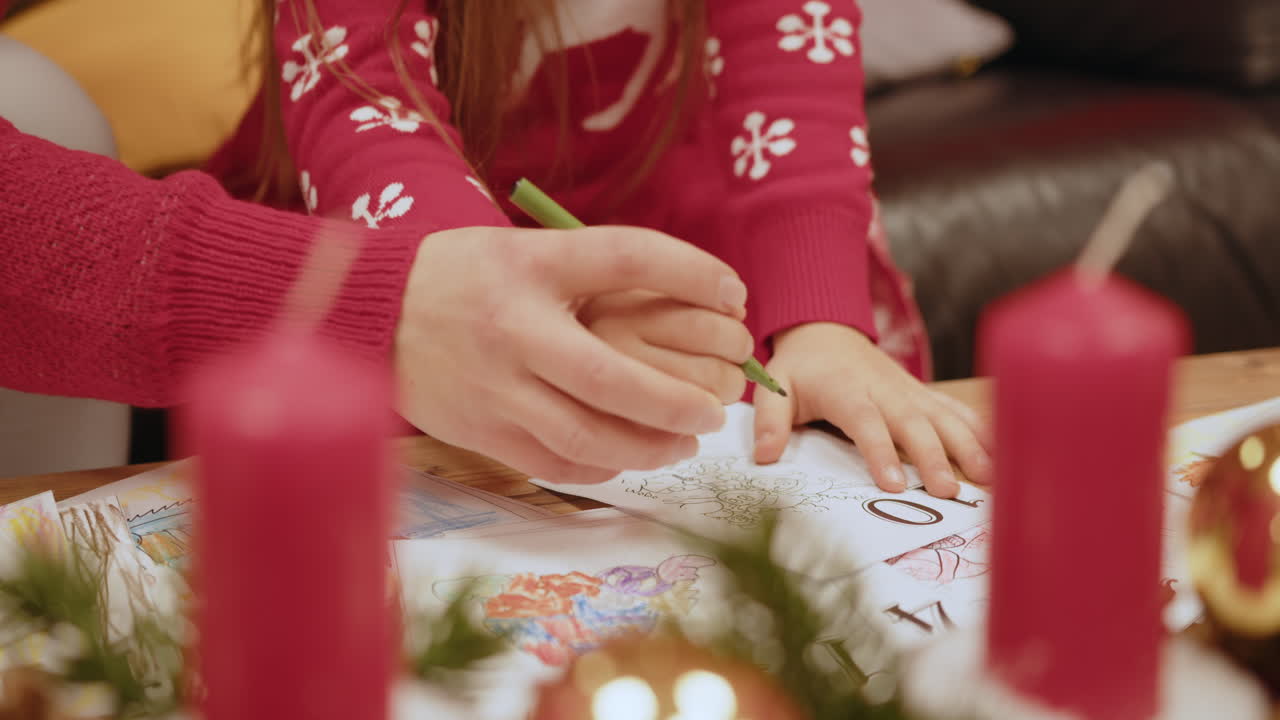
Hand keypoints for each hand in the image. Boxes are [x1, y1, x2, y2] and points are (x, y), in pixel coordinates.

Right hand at [394, 225, 748, 483]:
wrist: (370, 314)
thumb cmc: (461, 276)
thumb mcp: (522, 250)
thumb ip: (587, 271)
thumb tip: (678, 299)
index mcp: (530, 266)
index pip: (627, 257)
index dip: (691, 272)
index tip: (735, 292)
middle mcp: (513, 329)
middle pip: (613, 377)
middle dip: (676, 402)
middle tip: (715, 412)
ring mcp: (494, 387)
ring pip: (587, 436)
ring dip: (648, 447)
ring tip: (683, 443)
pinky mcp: (479, 431)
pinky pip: (555, 463)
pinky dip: (602, 467)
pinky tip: (628, 457)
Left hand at [752, 322, 990, 497]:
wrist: (827, 330)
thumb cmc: (800, 367)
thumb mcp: (774, 387)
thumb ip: (769, 421)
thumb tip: (764, 458)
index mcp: (846, 390)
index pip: (866, 423)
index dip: (881, 452)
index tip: (894, 484)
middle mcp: (884, 390)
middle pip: (913, 424)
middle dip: (933, 456)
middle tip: (948, 491)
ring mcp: (908, 391)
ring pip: (942, 417)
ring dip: (966, 445)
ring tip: (986, 477)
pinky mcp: (922, 394)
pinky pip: (954, 408)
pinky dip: (978, 427)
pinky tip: (1001, 450)